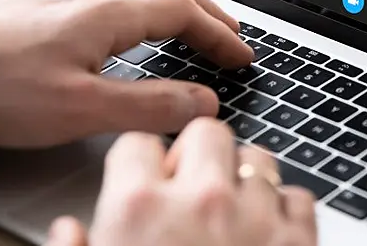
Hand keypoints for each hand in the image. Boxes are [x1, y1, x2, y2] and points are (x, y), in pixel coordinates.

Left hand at [0, 0, 252, 148]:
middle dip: (205, 7)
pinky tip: (132, 26)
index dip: (220, 35)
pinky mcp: (48, 8)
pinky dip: (144, 2)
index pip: (184, 13)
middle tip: (227, 33)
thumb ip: (148, 105)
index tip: (242, 57)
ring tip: (191, 24)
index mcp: (109, 13)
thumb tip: (203, 103)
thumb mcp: (80, 108)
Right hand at [43, 120, 317, 245]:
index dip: (138, 163)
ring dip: (244, 179)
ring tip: (230, 215)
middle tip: (189, 190)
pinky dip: (284, 210)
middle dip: (196, 154)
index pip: (137, 142)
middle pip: (206, 131)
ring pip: (258, 157)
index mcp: (138, 209)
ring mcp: (256, 216)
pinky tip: (265, 237)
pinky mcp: (300, 239)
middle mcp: (200, 199)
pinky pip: (298, 196)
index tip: (143, 180)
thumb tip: (67, 232)